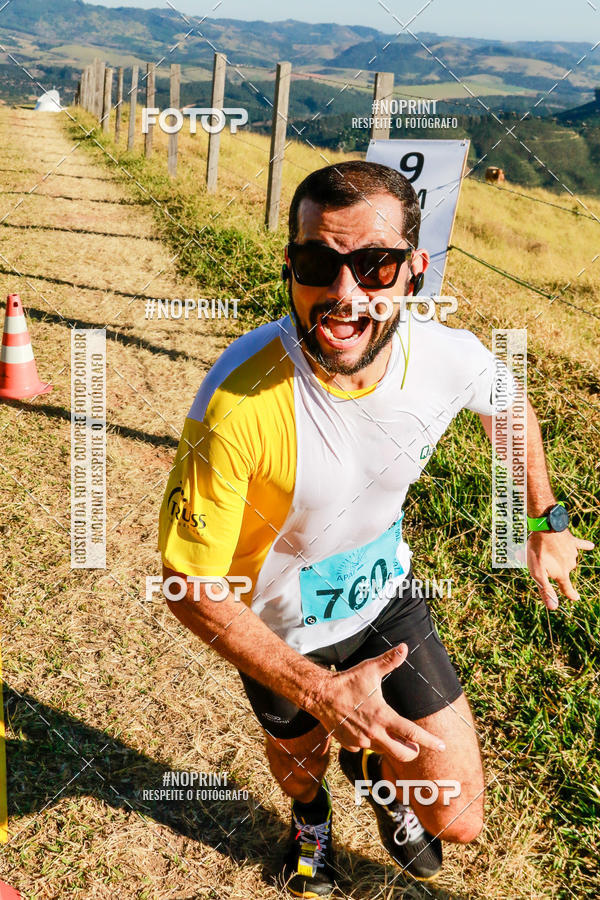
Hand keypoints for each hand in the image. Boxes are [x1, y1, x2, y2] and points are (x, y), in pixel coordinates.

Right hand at [311, 643, 445, 763]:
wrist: (320, 695)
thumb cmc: (347, 681)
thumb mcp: (370, 669)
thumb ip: (389, 660)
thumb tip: (404, 647)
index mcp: (383, 717)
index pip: (412, 734)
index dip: (430, 741)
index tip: (442, 746)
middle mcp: (374, 734)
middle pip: (403, 755)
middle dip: (412, 751)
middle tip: (415, 744)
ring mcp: (362, 742)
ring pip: (384, 752)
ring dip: (391, 745)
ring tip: (389, 732)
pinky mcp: (350, 745)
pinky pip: (365, 748)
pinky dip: (370, 742)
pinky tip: (364, 728)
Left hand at [527, 530, 593, 609]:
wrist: (544, 528)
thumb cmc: (538, 551)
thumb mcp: (537, 573)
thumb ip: (546, 590)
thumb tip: (554, 607)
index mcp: (562, 574)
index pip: (566, 588)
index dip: (570, 594)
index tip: (575, 598)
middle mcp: (570, 565)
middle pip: (564, 572)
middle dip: (555, 569)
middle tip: (541, 559)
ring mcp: (572, 553)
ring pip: (566, 559)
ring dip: (558, 556)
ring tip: (546, 549)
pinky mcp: (572, 541)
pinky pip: (580, 545)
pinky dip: (585, 546)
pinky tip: (591, 546)